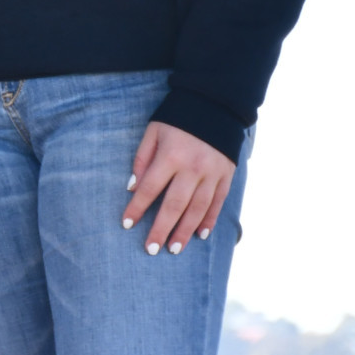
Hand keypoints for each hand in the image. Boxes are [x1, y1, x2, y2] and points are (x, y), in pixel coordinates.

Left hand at [121, 122, 235, 256]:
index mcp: (171, 156)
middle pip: (174, 205)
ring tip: (174, 249)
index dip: (137, 207)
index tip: (127, 224)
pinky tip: (200, 235)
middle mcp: (193, 168)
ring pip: (197, 209)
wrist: (215, 105)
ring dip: (185, 231)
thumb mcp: (153, 131)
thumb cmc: (176, 119)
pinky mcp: (226, 176)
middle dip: (161, 229)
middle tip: (150, 249)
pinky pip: (217, 203)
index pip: (150, 188)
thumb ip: (142, 159)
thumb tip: (132, 188)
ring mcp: (212, 174)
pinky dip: (209, 220)